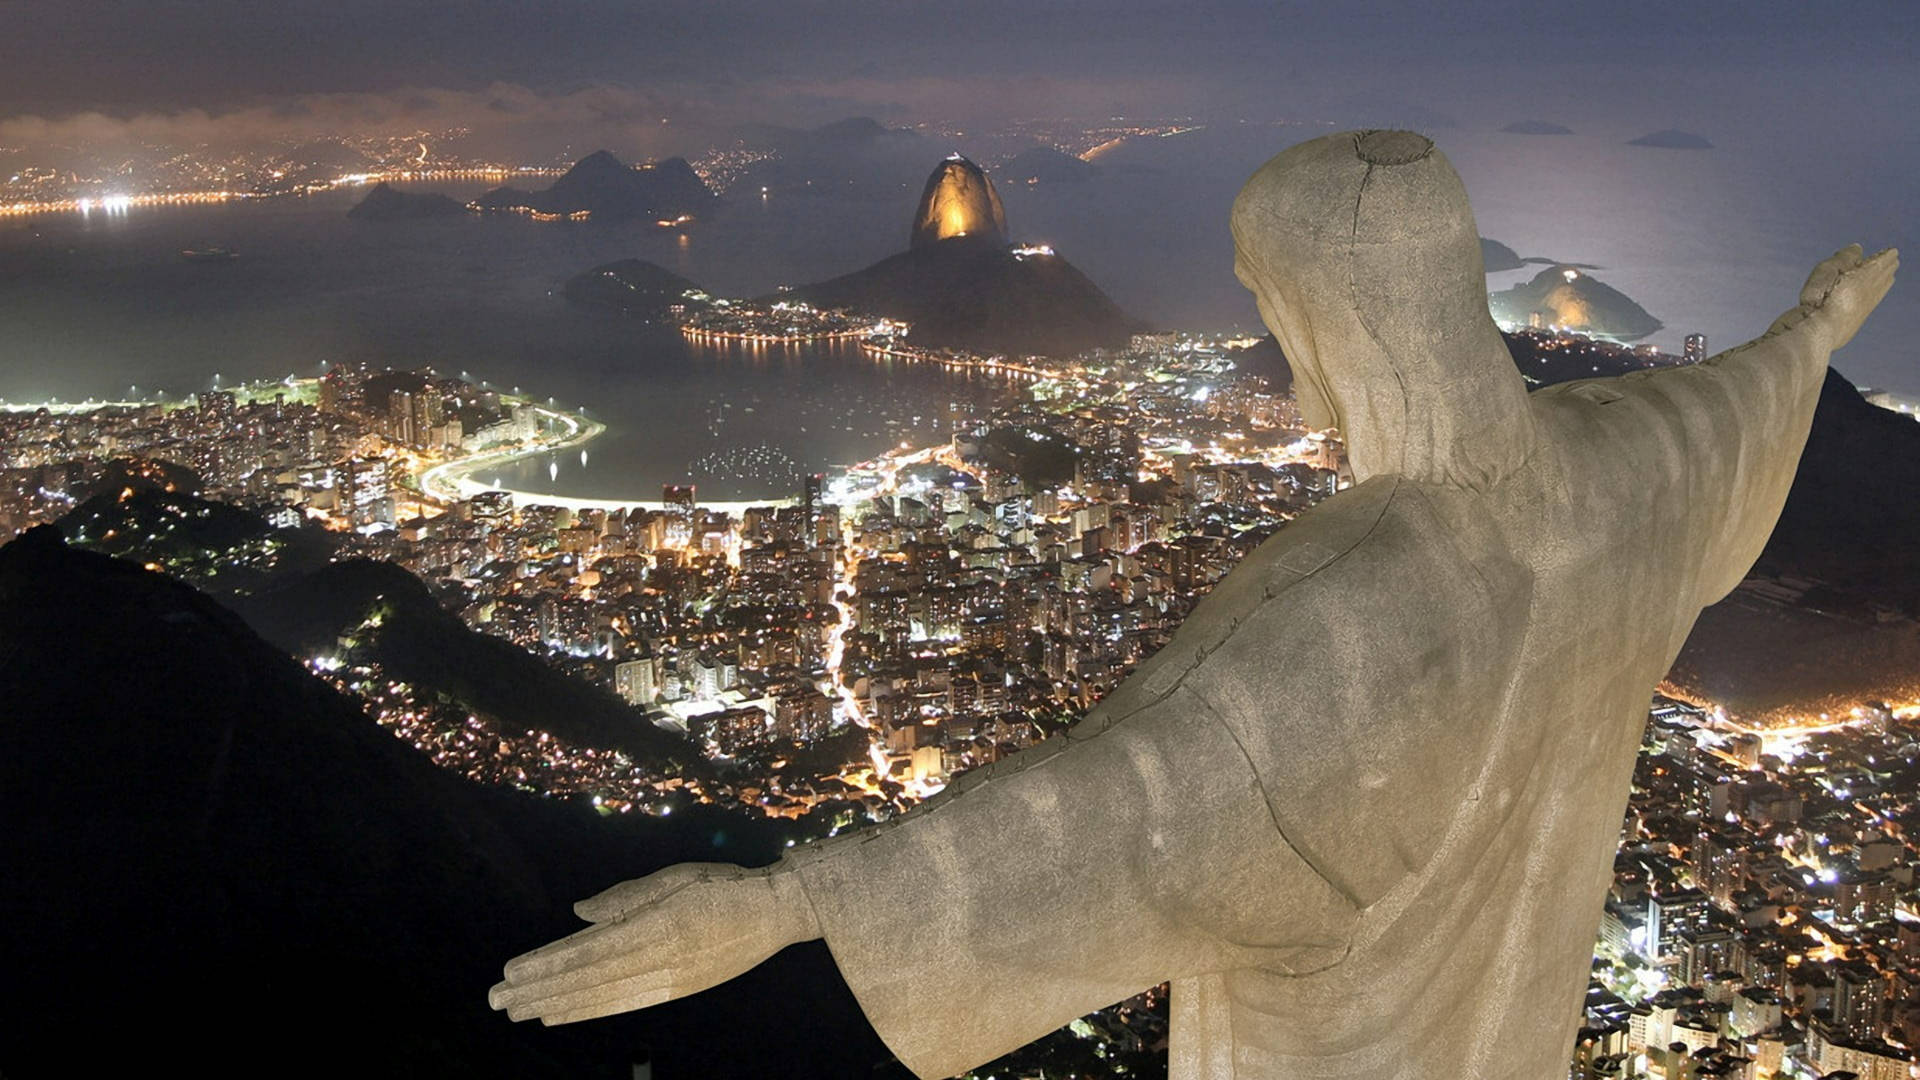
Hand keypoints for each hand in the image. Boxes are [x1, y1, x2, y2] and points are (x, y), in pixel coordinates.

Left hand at [488, 862, 818, 1025]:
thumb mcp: (674, 878)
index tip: (511, 971)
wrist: (778, 912)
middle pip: (586, 979)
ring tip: (519, 1009)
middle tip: (497, 998)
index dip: (547, 963)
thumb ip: (626, 897)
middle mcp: (658, 957)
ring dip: (555, 1004)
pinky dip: (588, 1011)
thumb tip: (578, 913)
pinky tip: (560, 1014)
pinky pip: (624, 1004)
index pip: (588, 950)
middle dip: (538, 990)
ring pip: (600, 996)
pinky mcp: (678, 990)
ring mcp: (669, 979)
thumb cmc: (724, 885)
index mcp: (655, 924)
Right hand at [1769, 244, 1898, 349]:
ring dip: (1883, 283)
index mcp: (1868, 277)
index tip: (1892, 252)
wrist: (1815, 333)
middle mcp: (1870, 294)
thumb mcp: (1828, 269)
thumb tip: (1858, 249)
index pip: (1882, 263)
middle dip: (1888, 269)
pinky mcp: (1852, 326)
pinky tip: (1871, 298)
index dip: (1887, 256)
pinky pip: (1868, 306)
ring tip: (1888, 278)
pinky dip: (1873, 297)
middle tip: (1893, 262)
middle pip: (1884, 278)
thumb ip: (1845, 258)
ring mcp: (1863, 312)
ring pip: (1878, 293)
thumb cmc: (1820, 298)